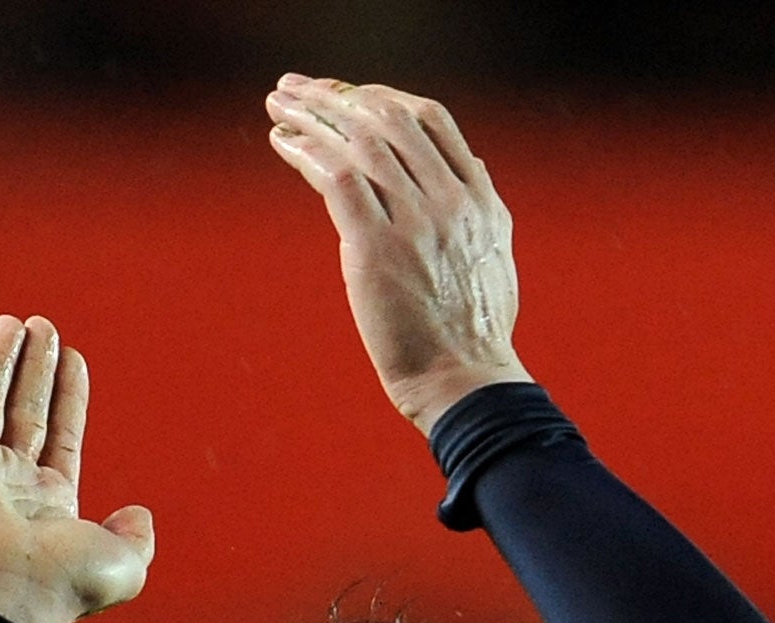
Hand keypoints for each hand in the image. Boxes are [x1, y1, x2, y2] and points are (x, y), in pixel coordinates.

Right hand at [0, 314, 153, 622]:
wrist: (10, 590)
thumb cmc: (64, 584)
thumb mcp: (124, 564)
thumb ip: (136, 537)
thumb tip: (139, 513)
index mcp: (47, 504)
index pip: (61, 434)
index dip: (68, 396)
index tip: (74, 357)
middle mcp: (9, 483)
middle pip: (24, 410)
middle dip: (35, 368)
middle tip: (43, 326)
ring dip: (1, 359)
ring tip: (15, 322)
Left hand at [266, 76, 533, 435]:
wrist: (464, 381)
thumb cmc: (475, 335)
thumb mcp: (495, 256)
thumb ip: (481, 209)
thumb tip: (475, 169)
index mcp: (479, 199)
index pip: (430, 120)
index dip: (383, 97)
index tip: (349, 96)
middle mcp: (450, 200)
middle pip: (388, 119)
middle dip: (336, 96)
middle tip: (297, 89)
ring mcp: (415, 222)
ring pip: (357, 141)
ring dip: (311, 115)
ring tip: (278, 104)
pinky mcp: (377, 248)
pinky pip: (336, 178)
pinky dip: (305, 152)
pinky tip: (283, 143)